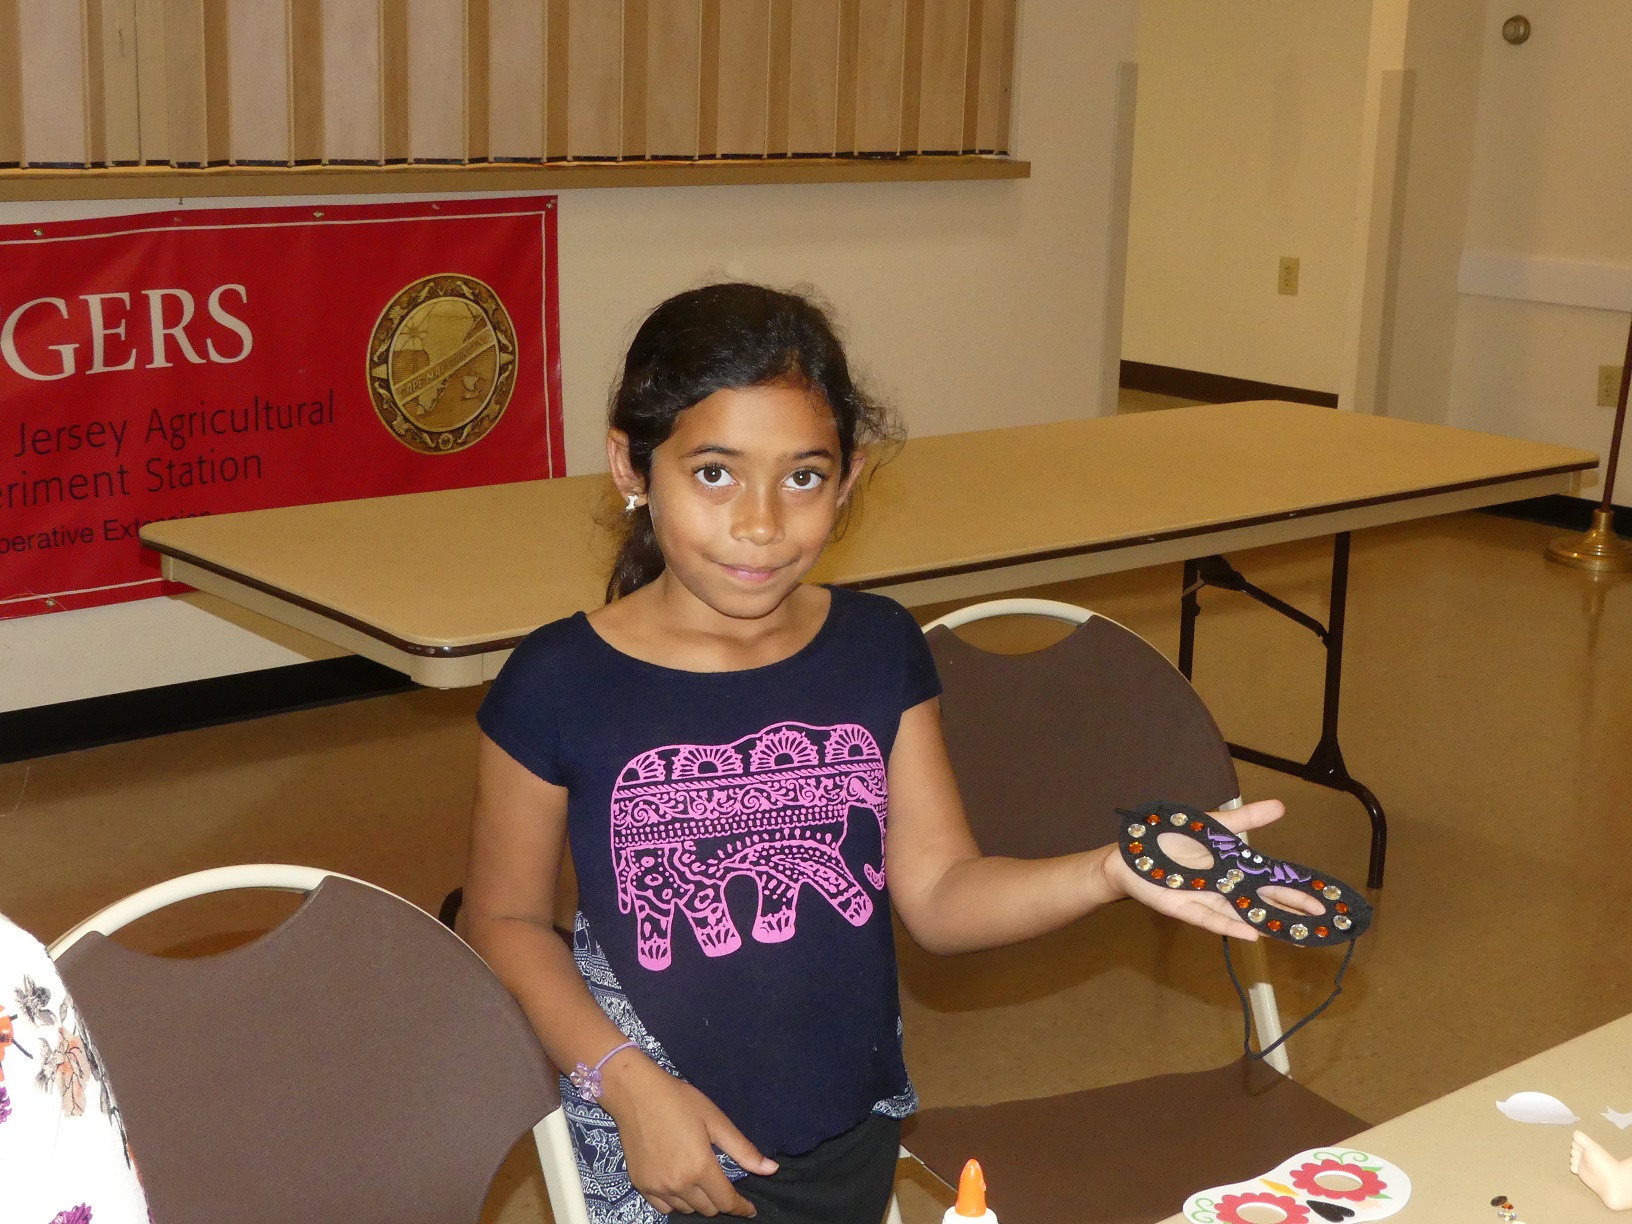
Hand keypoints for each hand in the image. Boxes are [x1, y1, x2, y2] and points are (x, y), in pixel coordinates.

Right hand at [600, 1051, 777, 1215]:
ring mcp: (657, 1187)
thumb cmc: (679, 1101)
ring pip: (687, 1209)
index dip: (742, 1208)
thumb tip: (771, 1169)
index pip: (726, 1202)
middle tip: (722, 1183)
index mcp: (700, 1168)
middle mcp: (679, 1184)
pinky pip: (664, 1207)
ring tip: (701, 1180)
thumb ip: (743, 1150)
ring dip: (699, 1201)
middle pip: (708, 1209)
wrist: (636, 1093)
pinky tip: (680, 1184)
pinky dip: (677, 1201)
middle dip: (720, 1200)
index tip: (750, 1209)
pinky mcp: (641, 1184)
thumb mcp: (716, 1120)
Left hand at [1098, 799, 1319, 938]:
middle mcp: (1227, 888)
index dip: (1296, 891)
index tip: (1323, 901)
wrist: (1133, 853)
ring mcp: (1208, 900)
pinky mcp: (1186, 908)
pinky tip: (1252, 934)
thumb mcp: (1214, 825)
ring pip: (1244, 916)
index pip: (1273, 882)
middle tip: (1321, 923)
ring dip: (1268, 925)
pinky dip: (1230, 926)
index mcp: (1236, 868)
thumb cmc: (1174, 839)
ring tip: (1295, 936)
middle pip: (1264, 902)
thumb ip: (1245, 819)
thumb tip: (1280, 806)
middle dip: (1291, 912)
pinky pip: (1211, 920)